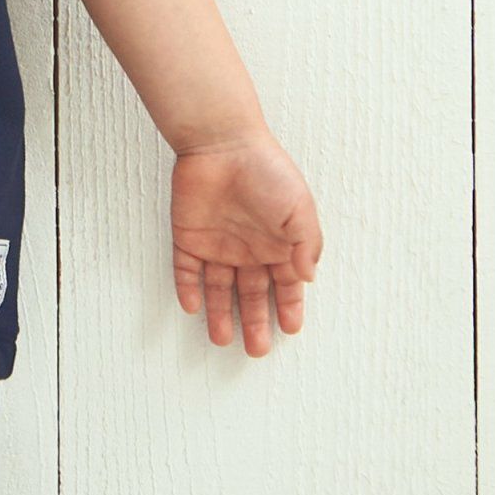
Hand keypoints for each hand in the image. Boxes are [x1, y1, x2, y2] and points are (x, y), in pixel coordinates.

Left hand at [169, 129, 322, 354]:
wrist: (222, 143)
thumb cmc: (267, 170)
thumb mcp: (299, 208)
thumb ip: (307, 244)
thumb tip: (309, 278)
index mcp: (278, 244)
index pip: (285, 285)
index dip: (288, 308)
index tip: (290, 330)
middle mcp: (248, 248)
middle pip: (252, 294)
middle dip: (255, 322)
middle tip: (255, 351)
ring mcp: (217, 244)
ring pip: (218, 288)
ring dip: (220, 314)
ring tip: (221, 340)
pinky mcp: (189, 236)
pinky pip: (186, 269)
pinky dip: (188, 288)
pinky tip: (193, 307)